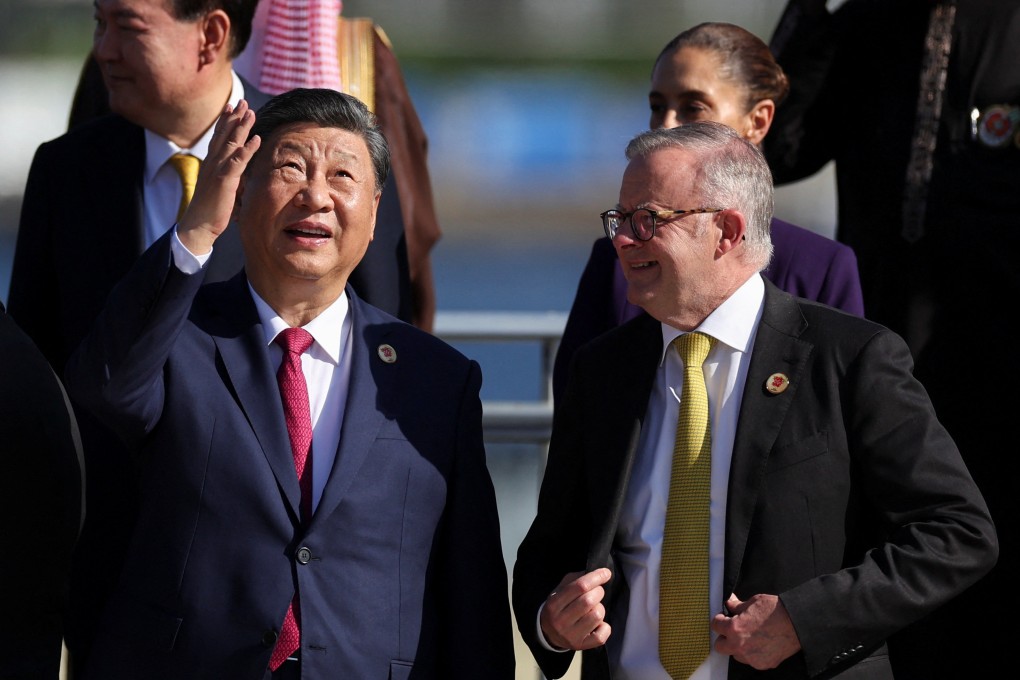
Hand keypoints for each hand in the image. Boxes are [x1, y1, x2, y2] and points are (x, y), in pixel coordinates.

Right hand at [178, 99, 261, 253]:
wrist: (197, 226)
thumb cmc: (209, 210)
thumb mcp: (220, 189)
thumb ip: (228, 178)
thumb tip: (238, 174)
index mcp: (211, 164)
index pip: (218, 138)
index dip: (225, 121)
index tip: (232, 107)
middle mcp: (212, 163)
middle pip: (224, 135)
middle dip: (234, 117)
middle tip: (242, 101)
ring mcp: (217, 170)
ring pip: (231, 144)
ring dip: (242, 127)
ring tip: (251, 112)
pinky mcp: (224, 181)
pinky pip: (237, 162)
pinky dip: (247, 150)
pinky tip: (256, 139)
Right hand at [539, 568, 612, 650]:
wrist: (548, 633)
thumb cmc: (558, 607)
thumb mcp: (559, 590)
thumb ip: (575, 579)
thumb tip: (596, 573)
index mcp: (554, 604)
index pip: (579, 587)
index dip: (596, 577)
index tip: (606, 573)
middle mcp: (561, 621)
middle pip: (589, 601)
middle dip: (598, 592)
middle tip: (597, 592)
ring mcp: (571, 635)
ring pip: (597, 616)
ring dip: (600, 608)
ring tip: (594, 608)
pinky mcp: (581, 646)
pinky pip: (601, 636)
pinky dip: (604, 627)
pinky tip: (598, 624)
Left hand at [712, 593, 800, 669]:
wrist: (798, 623)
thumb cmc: (777, 611)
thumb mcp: (753, 602)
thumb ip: (737, 606)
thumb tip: (729, 604)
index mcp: (734, 628)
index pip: (715, 626)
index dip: (719, 619)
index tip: (724, 618)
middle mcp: (739, 646)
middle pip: (720, 646)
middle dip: (724, 637)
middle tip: (732, 630)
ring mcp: (751, 658)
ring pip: (735, 655)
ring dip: (738, 647)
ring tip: (750, 637)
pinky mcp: (763, 664)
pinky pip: (751, 660)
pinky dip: (752, 653)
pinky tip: (761, 643)